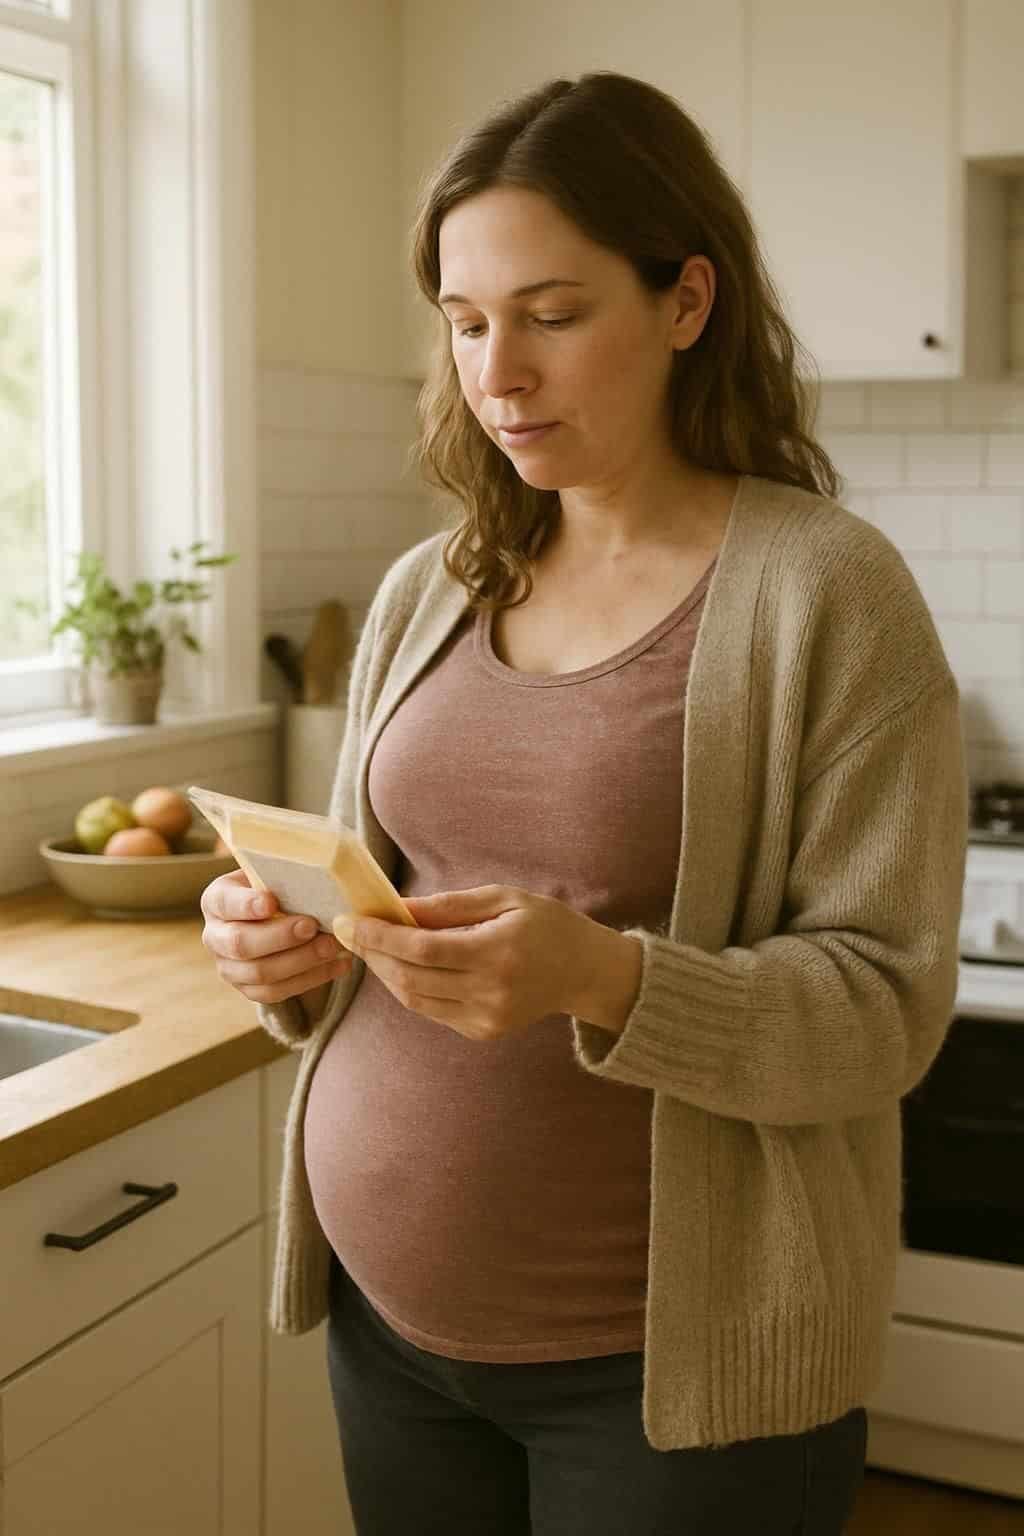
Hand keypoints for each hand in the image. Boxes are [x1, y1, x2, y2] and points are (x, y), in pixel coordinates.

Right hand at [200, 869, 353, 1003]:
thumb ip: (284, 873)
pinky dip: (312, 979)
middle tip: (312, 926)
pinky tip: (339, 964)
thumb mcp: (273, 873)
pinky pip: (277, 992)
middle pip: (240, 944)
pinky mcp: (248, 990)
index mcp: (216, 901)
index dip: (247, 905)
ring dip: (301, 961)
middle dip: (279, 937)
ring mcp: (229, 968)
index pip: (225, 903)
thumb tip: (318, 868)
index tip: (272, 902)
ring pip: (260, 974)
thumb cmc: (278, 887)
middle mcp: (215, 937)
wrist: (275, 916)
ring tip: (333, 946)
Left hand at [335, 885, 592, 1043]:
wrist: (585, 972)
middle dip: (373, 954)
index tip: (350, 920)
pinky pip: (432, 1010)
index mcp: (498, 953)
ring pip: (415, 999)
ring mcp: (487, 1018)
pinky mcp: (483, 1032)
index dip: (380, 937)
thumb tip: (399, 907)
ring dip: (385, 973)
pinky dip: (409, 987)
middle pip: (411, 978)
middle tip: (348, 932)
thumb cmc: (546, 925)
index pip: (422, 949)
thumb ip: (450, 905)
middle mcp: (491, 992)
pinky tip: (401, 966)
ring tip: (370, 946)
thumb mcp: (503, 898)